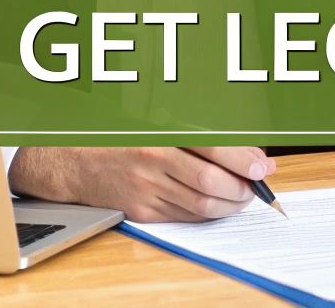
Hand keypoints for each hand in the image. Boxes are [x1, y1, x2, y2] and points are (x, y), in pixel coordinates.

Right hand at [8, 146, 273, 221]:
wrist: (72, 157)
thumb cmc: (119, 131)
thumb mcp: (158, 117)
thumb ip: (201, 131)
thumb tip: (247, 151)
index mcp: (159, 130)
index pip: (214, 148)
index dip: (244, 161)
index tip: (263, 166)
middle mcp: (152, 161)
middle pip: (212, 183)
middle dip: (243, 187)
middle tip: (255, 184)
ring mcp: (146, 189)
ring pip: (202, 205)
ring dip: (230, 203)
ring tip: (240, 194)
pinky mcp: (142, 211)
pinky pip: (186, 216)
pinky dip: (207, 212)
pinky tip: (215, 202)